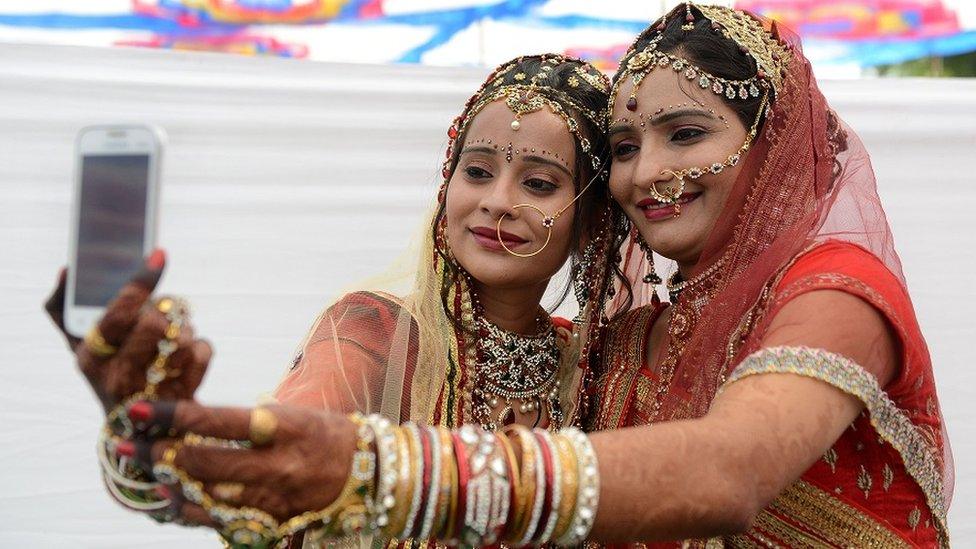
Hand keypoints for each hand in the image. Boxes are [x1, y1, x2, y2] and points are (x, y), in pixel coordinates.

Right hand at [43, 251, 210, 412]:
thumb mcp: (78, 347)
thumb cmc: (106, 372)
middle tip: (160, 312)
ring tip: (172, 334)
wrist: (136, 427)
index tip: (158, 255)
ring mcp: (153, 391)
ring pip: (182, 336)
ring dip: (182, 327)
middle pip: (154, 323)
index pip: (119, 314)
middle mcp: (120, 377)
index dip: (140, 282)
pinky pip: (203, 352)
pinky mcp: (185, 397)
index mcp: (92, 358)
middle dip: (163, 309)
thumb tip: (67, 270)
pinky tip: (186, 350)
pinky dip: (200, 344)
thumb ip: (63, 309)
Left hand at [131, 400, 357, 525]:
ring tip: (148, 471)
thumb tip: (189, 423)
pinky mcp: (273, 525)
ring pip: (206, 496)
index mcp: (285, 428)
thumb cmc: (323, 435)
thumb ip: (244, 422)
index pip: (218, 421)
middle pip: (205, 462)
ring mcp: (275, 500)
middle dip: (161, 454)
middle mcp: (279, 465)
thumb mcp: (289, 416)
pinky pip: (220, 522)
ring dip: (170, 484)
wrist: (368, 473)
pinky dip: (191, 511)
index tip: (139, 410)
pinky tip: (174, 500)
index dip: (173, 416)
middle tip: (134, 445)